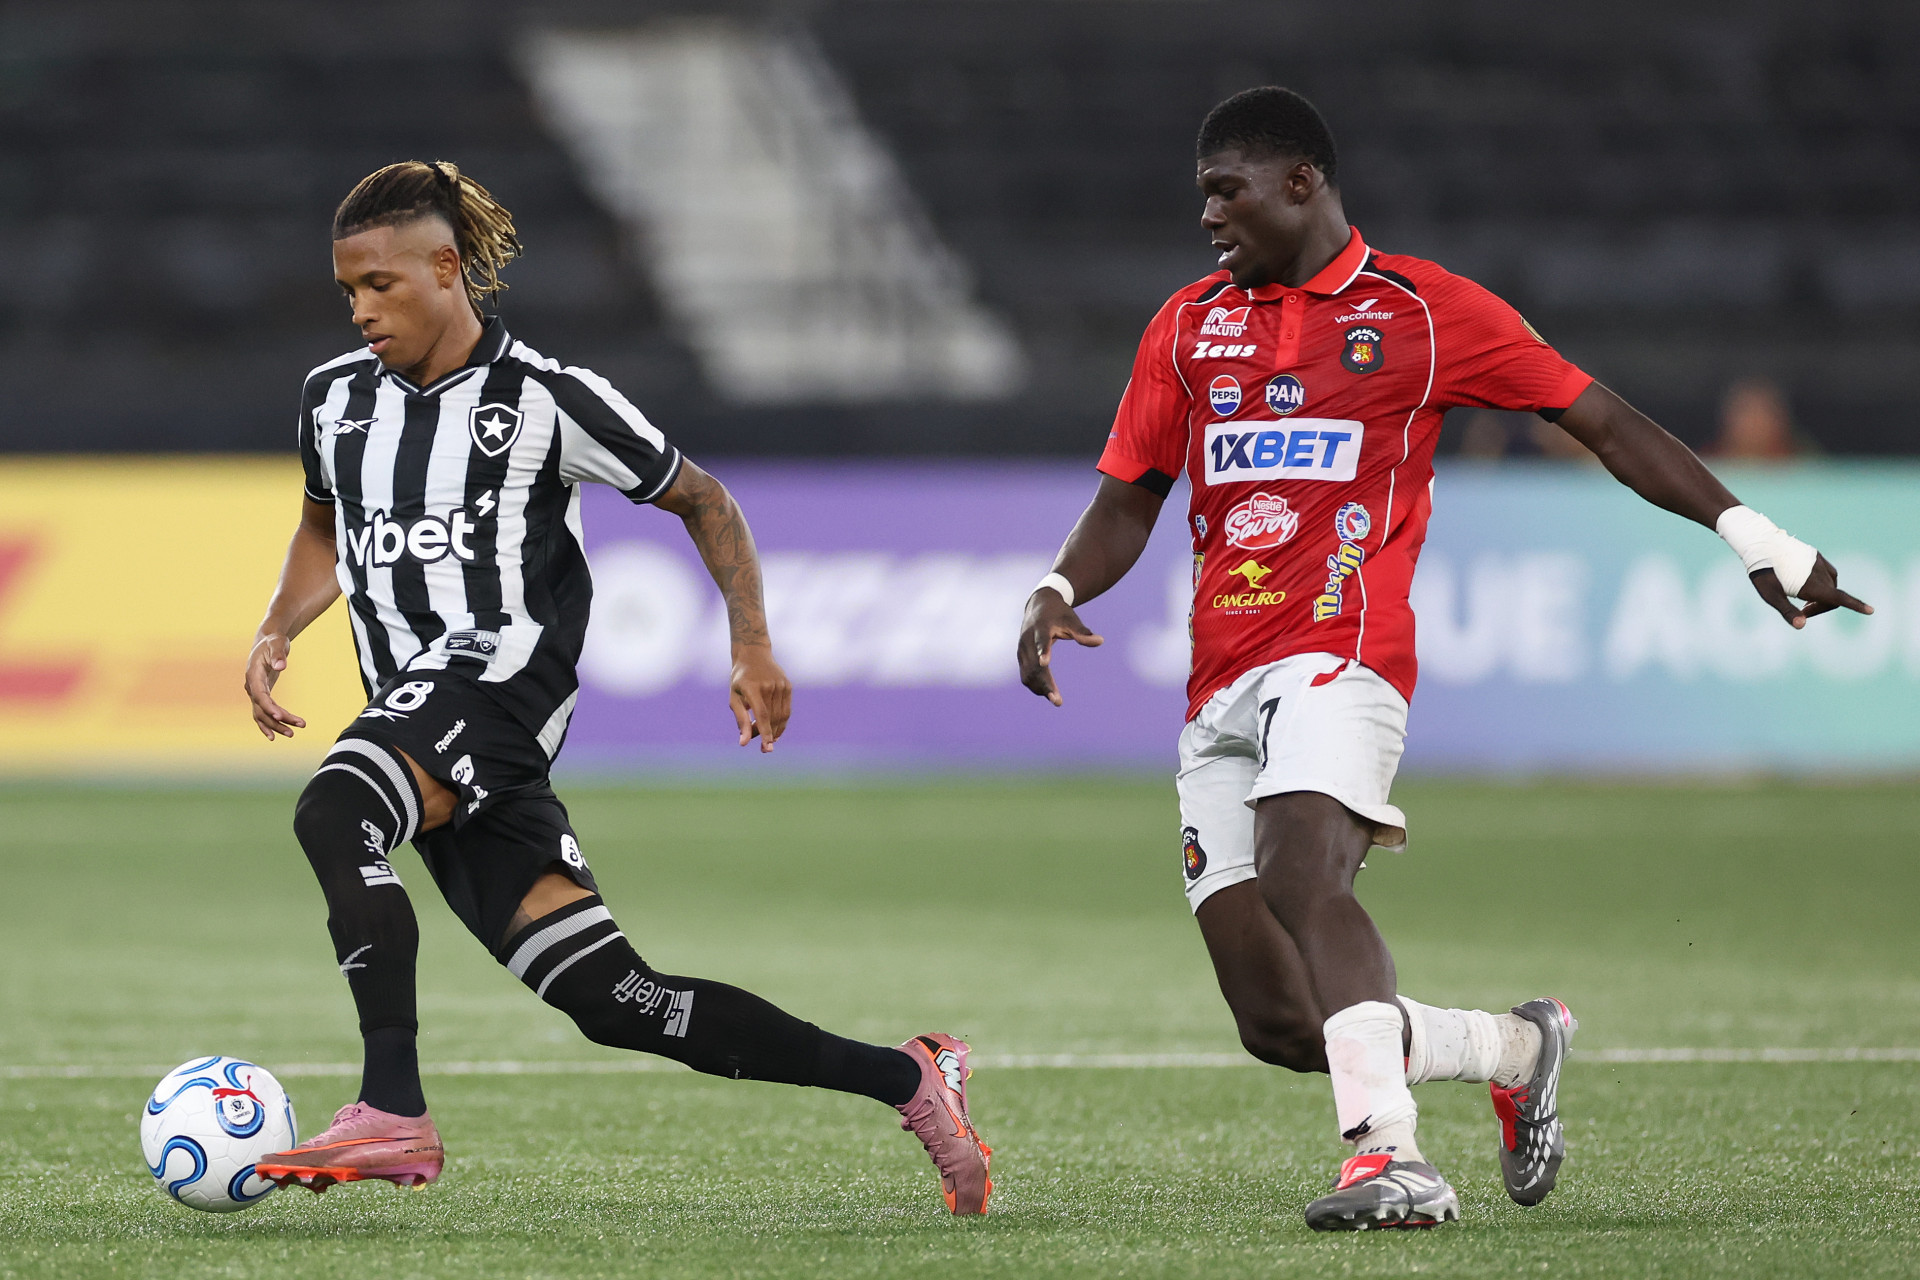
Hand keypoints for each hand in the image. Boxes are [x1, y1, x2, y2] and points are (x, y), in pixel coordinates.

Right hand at [244, 633, 306, 740]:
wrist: (267, 641)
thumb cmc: (273, 641)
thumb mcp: (277, 643)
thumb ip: (279, 654)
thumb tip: (282, 666)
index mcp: (253, 674)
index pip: (260, 694)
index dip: (269, 706)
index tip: (280, 716)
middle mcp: (251, 686)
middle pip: (262, 708)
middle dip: (278, 719)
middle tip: (297, 727)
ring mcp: (255, 692)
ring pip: (262, 714)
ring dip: (275, 725)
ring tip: (293, 733)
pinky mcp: (261, 694)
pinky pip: (262, 712)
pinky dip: (268, 724)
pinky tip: (276, 735)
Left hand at [729, 644, 790, 751]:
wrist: (754, 655)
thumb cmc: (740, 679)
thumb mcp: (734, 697)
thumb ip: (740, 720)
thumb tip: (744, 743)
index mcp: (753, 687)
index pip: (762, 714)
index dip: (765, 732)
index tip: (767, 748)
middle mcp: (769, 686)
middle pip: (772, 718)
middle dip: (767, 735)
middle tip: (761, 747)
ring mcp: (781, 685)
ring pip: (781, 716)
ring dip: (774, 730)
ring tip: (766, 738)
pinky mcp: (788, 686)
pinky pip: (786, 710)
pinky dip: (782, 723)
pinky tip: (775, 730)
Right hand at [1017, 587, 1104, 705]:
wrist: (1038, 605)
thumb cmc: (1059, 613)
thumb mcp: (1071, 620)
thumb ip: (1083, 632)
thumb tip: (1100, 641)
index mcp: (1041, 627)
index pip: (1041, 640)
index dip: (1043, 651)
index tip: (1044, 663)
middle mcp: (1027, 639)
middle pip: (1034, 665)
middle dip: (1045, 683)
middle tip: (1057, 701)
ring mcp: (1022, 649)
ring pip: (1028, 673)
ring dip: (1040, 688)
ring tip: (1056, 700)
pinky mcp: (1021, 656)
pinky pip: (1026, 674)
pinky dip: (1035, 685)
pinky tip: (1047, 693)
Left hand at [1749, 553, 1872, 628]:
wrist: (1760, 544)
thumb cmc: (1763, 574)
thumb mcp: (1771, 596)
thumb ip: (1787, 611)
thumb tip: (1801, 626)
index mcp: (1812, 585)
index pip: (1839, 598)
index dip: (1856, 606)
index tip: (1871, 611)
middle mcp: (1820, 573)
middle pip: (1832, 597)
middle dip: (1820, 608)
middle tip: (1801, 612)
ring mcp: (1819, 563)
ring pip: (1830, 585)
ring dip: (1821, 595)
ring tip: (1800, 598)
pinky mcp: (1816, 556)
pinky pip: (1827, 573)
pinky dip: (1821, 583)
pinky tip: (1805, 583)